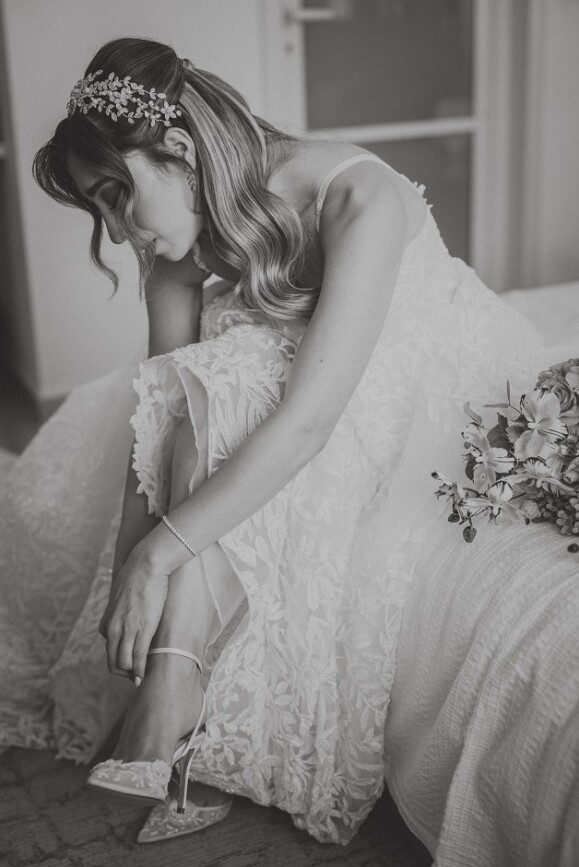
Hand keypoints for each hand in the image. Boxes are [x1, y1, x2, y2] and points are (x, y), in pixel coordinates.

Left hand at [98, 551, 169, 682]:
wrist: (146, 566)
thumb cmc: (137, 577)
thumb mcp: (121, 596)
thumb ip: (121, 609)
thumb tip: (127, 611)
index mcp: (107, 622)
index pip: (109, 650)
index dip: (119, 660)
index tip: (130, 663)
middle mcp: (113, 629)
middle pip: (112, 661)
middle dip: (123, 673)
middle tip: (135, 676)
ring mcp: (127, 630)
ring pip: (124, 663)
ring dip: (132, 674)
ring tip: (141, 678)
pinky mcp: (142, 629)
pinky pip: (138, 657)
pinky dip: (140, 671)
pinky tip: (144, 678)